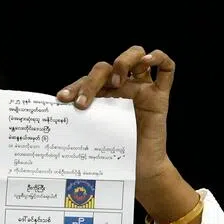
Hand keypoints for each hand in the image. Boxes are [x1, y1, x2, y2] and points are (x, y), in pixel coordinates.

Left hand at [57, 46, 174, 187]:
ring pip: (136, 54)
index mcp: (103, 94)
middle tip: (85, 103)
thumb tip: (57, 108)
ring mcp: (142, 89)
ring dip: (123, 62)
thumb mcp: (95, 132)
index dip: (75, 86)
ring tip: (117, 81)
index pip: (87, 79)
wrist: (140, 169)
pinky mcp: (160, 96)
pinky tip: (147, 61)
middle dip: (92, 81)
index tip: (63, 99)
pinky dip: (158, 58)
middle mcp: (121, 87)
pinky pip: (167, 69)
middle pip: (106, 67)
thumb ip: (84, 118)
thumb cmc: (117, 153)